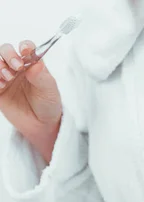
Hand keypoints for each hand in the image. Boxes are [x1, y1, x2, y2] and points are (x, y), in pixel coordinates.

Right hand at [0, 41, 62, 158]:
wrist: (41, 124)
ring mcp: (6, 76)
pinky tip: (1, 86)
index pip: (27, 48)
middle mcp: (17, 67)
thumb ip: (41, 76)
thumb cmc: (48, 104)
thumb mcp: (49, 90)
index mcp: (33, 63)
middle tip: (16, 67)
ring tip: (8, 78)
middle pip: (6, 50)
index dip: (24, 46)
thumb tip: (36, 63)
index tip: (25, 51)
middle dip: (8, 55)